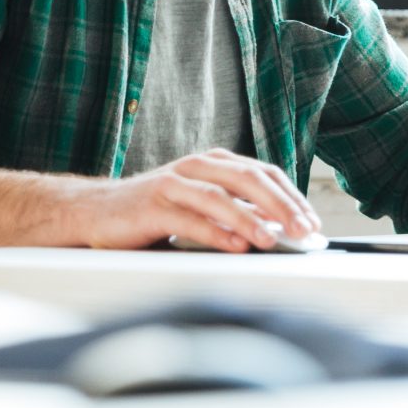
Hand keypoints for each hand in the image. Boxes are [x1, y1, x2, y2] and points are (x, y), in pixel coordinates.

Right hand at [66, 150, 321, 252]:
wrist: (95, 211)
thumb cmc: (154, 212)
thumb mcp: (201, 205)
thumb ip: (236, 212)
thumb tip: (280, 231)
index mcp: (213, 162)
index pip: (264, 173)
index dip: (291, 196)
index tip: (312, 222)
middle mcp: (196, 166)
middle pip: (248, 179)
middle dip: (281, 206)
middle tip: (303, 230)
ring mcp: (173, 183)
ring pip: (220, 197)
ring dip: (250, 219)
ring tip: (272, 240)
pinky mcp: (152, 205)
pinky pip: (189, 219)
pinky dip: (215, 233)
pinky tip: (234, 246)